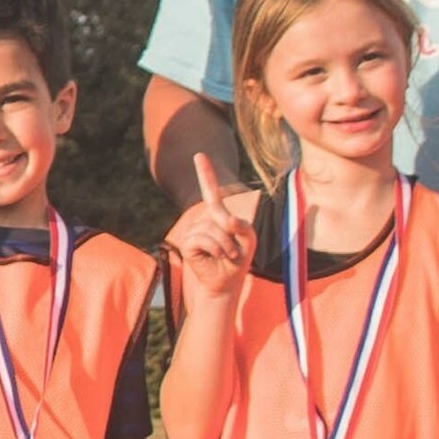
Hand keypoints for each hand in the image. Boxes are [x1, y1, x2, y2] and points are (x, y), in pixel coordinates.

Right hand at [162, 155, 256, 303]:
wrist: (226, 282)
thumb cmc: (239, 258)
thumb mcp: (250, 239)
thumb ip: (242, 225)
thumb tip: (225, 219)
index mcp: (219, 215)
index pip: (211, 192)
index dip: (206, 173)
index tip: (199, 155)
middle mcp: (205, 219)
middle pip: (220, 214)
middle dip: (232, 233)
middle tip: (234, 251)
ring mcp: (195, 230)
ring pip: (212, 228)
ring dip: (226, 245)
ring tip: (227, 255)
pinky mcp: (188, 243)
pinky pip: (203, 239)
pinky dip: (215, 249)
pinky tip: (216, 257)